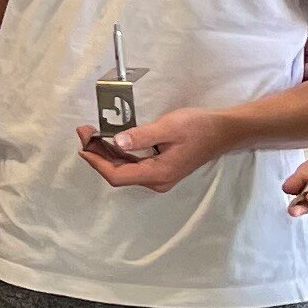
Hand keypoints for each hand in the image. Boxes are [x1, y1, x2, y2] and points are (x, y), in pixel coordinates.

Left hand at [78, 103, 229, 192]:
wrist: (224, 131)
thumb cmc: (199, 127)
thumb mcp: (168, 127)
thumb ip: (141, 136)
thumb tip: (116, 142)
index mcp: (158, 174)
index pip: (117, 176)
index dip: (96, 162)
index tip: (83, 144)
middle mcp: (157, 180)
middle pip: (118, 173)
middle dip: (97, 154)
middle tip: (84, 132)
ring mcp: (159, 176)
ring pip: (125, 169)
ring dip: (106, 153)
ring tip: (92, 134)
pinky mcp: (162, 168)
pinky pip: (134, 164)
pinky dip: (119, 153)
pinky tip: (111, 140)